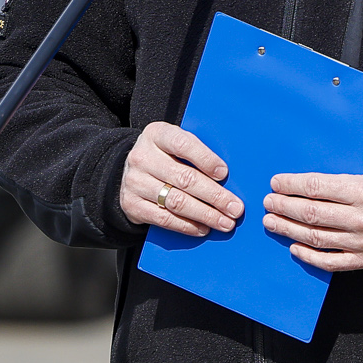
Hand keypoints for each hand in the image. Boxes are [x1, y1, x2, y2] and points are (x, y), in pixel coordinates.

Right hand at [119, 121, 243, 237]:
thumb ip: (196, 152)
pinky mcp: (132, 205)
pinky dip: (187, 226)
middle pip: (185, 178)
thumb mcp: (173, 144)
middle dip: (215, 196)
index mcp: (157, 134)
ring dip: (205, 214)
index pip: (183, 144)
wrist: (127, 171)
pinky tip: (203, 228)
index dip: (205, 159)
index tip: (224, 174)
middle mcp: (143, 157)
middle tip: (235, 207)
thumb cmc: (162, 155)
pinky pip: (164, 219)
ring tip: (225, 222)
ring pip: (176, 201)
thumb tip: (227, 175)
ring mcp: (135, 182)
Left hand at [262, 170, 362, 271]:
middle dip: (284, 207)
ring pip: (315, 237)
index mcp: (362, 191)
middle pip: (311, 213)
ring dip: (289, 229)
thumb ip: (339, 182)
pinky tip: (293, 247)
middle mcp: (360, 218)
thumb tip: (302, 184)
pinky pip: (329, 262)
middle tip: (269, 202)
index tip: (276, 183)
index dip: (292, 185)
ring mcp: (361, 242)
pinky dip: (309, 256)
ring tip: (272, 222)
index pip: (316, 187)